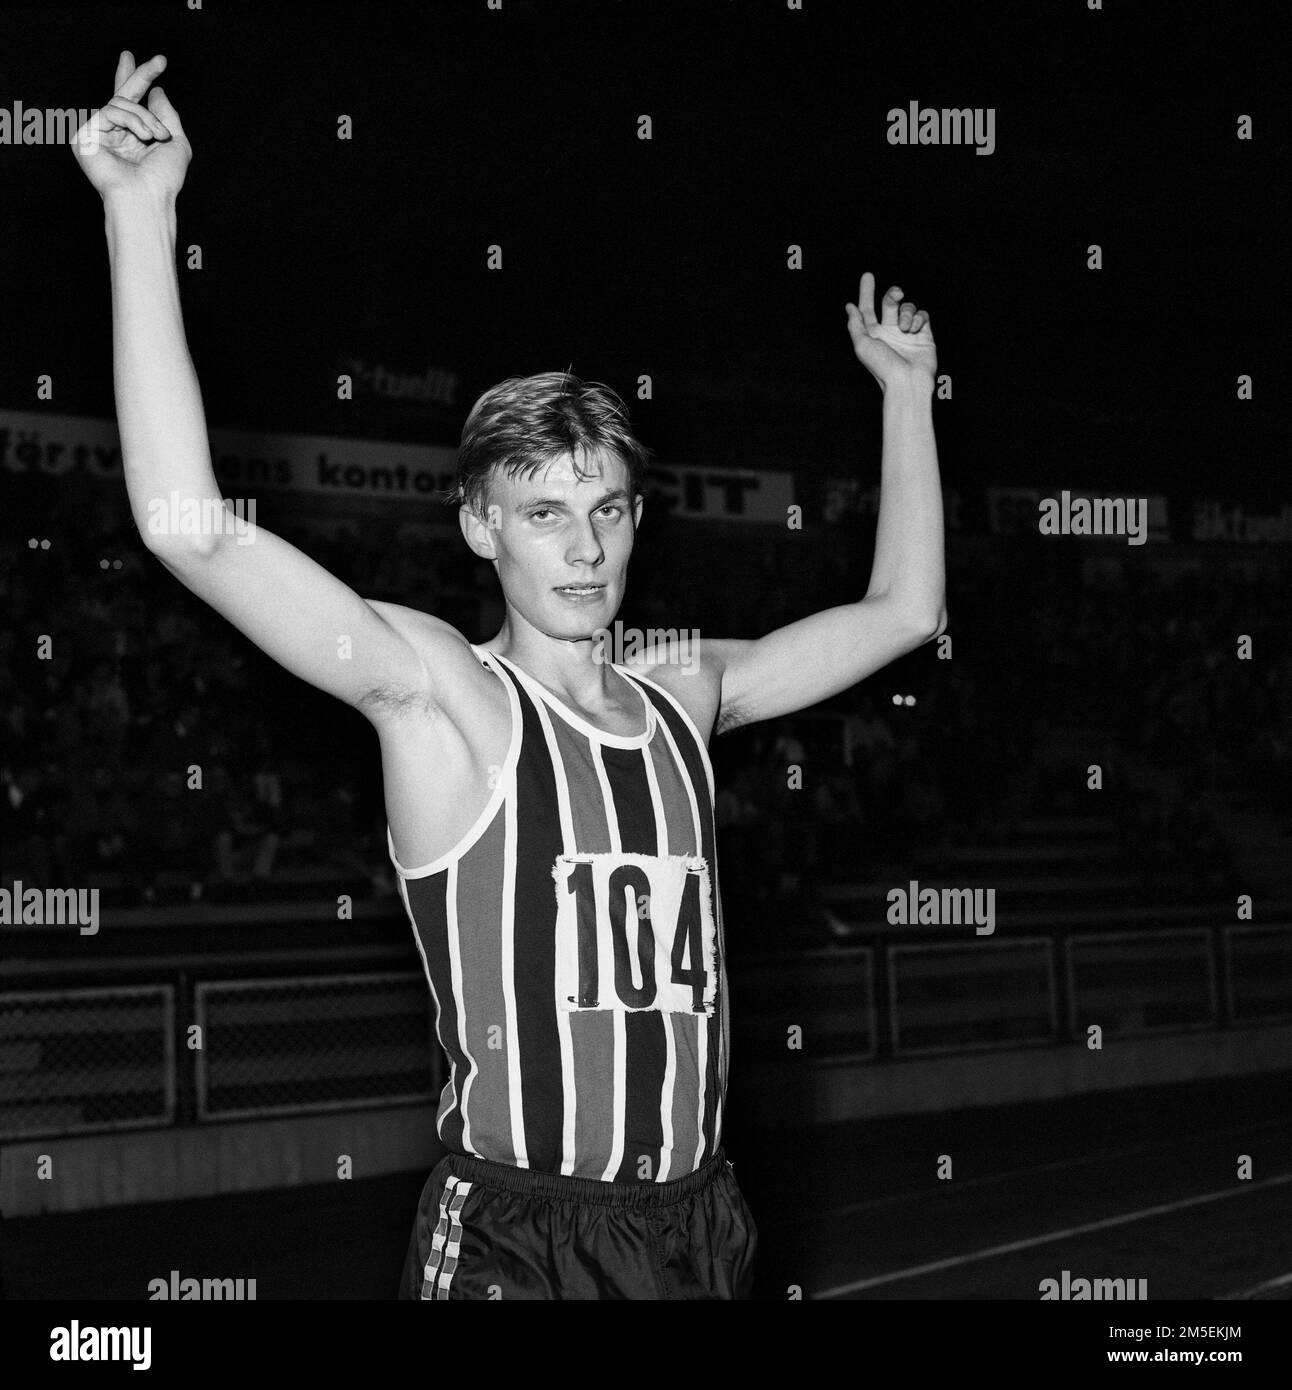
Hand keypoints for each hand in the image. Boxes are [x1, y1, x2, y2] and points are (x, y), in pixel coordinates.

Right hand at [71, 52, 189, 204]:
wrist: (146, 196)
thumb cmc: (163, 179)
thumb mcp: (175, 143)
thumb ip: (167, 115)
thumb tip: (157, 90)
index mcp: (134, 138)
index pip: (133, 105)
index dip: (140, 81)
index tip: (157, 64)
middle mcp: (115, 135)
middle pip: (122, 95)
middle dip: (140, 76)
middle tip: (160, 61)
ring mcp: (98, 134)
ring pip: (121, 102)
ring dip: (146, 117)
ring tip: (157, 136)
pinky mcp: (85, 136)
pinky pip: (110, 110)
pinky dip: (132, 120)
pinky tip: (143, 137)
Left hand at [845, 272, 936, 390]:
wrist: (907, 382)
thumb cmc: (882, 367)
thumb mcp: (862, 346)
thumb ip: (855, 325)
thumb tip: (850, 307)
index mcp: (872, 334)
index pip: (868, 308)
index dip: (866, 292)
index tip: (868, 276)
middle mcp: (889, 331)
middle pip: (890, 302)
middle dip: (893, 294)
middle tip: (896, 293)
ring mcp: (906, 332)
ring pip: (907, 307)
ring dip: (906, 313)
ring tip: (904, 329)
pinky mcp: (923, 334)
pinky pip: (921, 315)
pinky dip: (917, 319)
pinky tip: (914, 331)